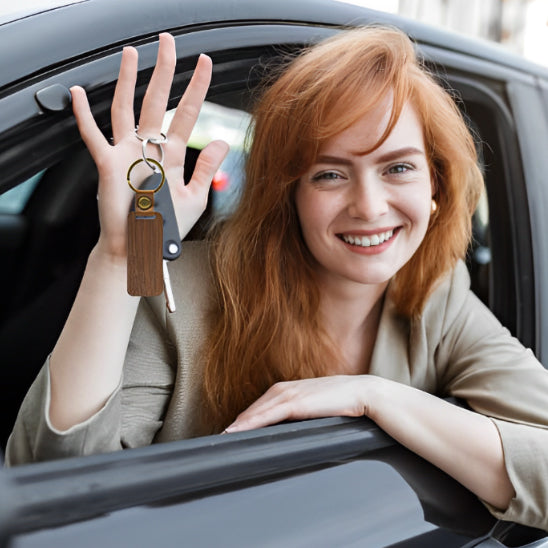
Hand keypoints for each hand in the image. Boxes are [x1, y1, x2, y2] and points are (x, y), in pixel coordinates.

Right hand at [70, 33, 228, 259]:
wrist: (141, 249)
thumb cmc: (166, 227)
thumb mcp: (195, 198)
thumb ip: (207, 168)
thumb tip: (222, 141)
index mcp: (172, 156)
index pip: (187, 114)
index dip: (197, 88)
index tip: (205, 63)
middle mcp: (149, 148)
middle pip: (157, 101)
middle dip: (164, 71)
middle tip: (169, 43)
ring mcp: (127, 154)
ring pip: (126, 108)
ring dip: (128, 81)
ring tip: (132, 53)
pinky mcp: (108, 165)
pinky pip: (92, 136)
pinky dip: (83, 115)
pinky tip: (78, 93)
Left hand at [224, 375, 373, 431]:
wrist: (362, 393)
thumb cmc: (341, 403)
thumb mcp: (315, 408)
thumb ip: (300, 415)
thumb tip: (291, 431)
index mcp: (287, 390)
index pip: (259, 408)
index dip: (244, 421)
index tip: (230, 434)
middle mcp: (284, 389)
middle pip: (252, 410)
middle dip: (236, 425)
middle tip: (218, 440)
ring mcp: (289, 394)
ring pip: (256, 412)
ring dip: (238, 425)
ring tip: (223, 438)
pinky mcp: (295, 402)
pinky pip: (267, 414)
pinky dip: (251, 423)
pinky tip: (239, 431)